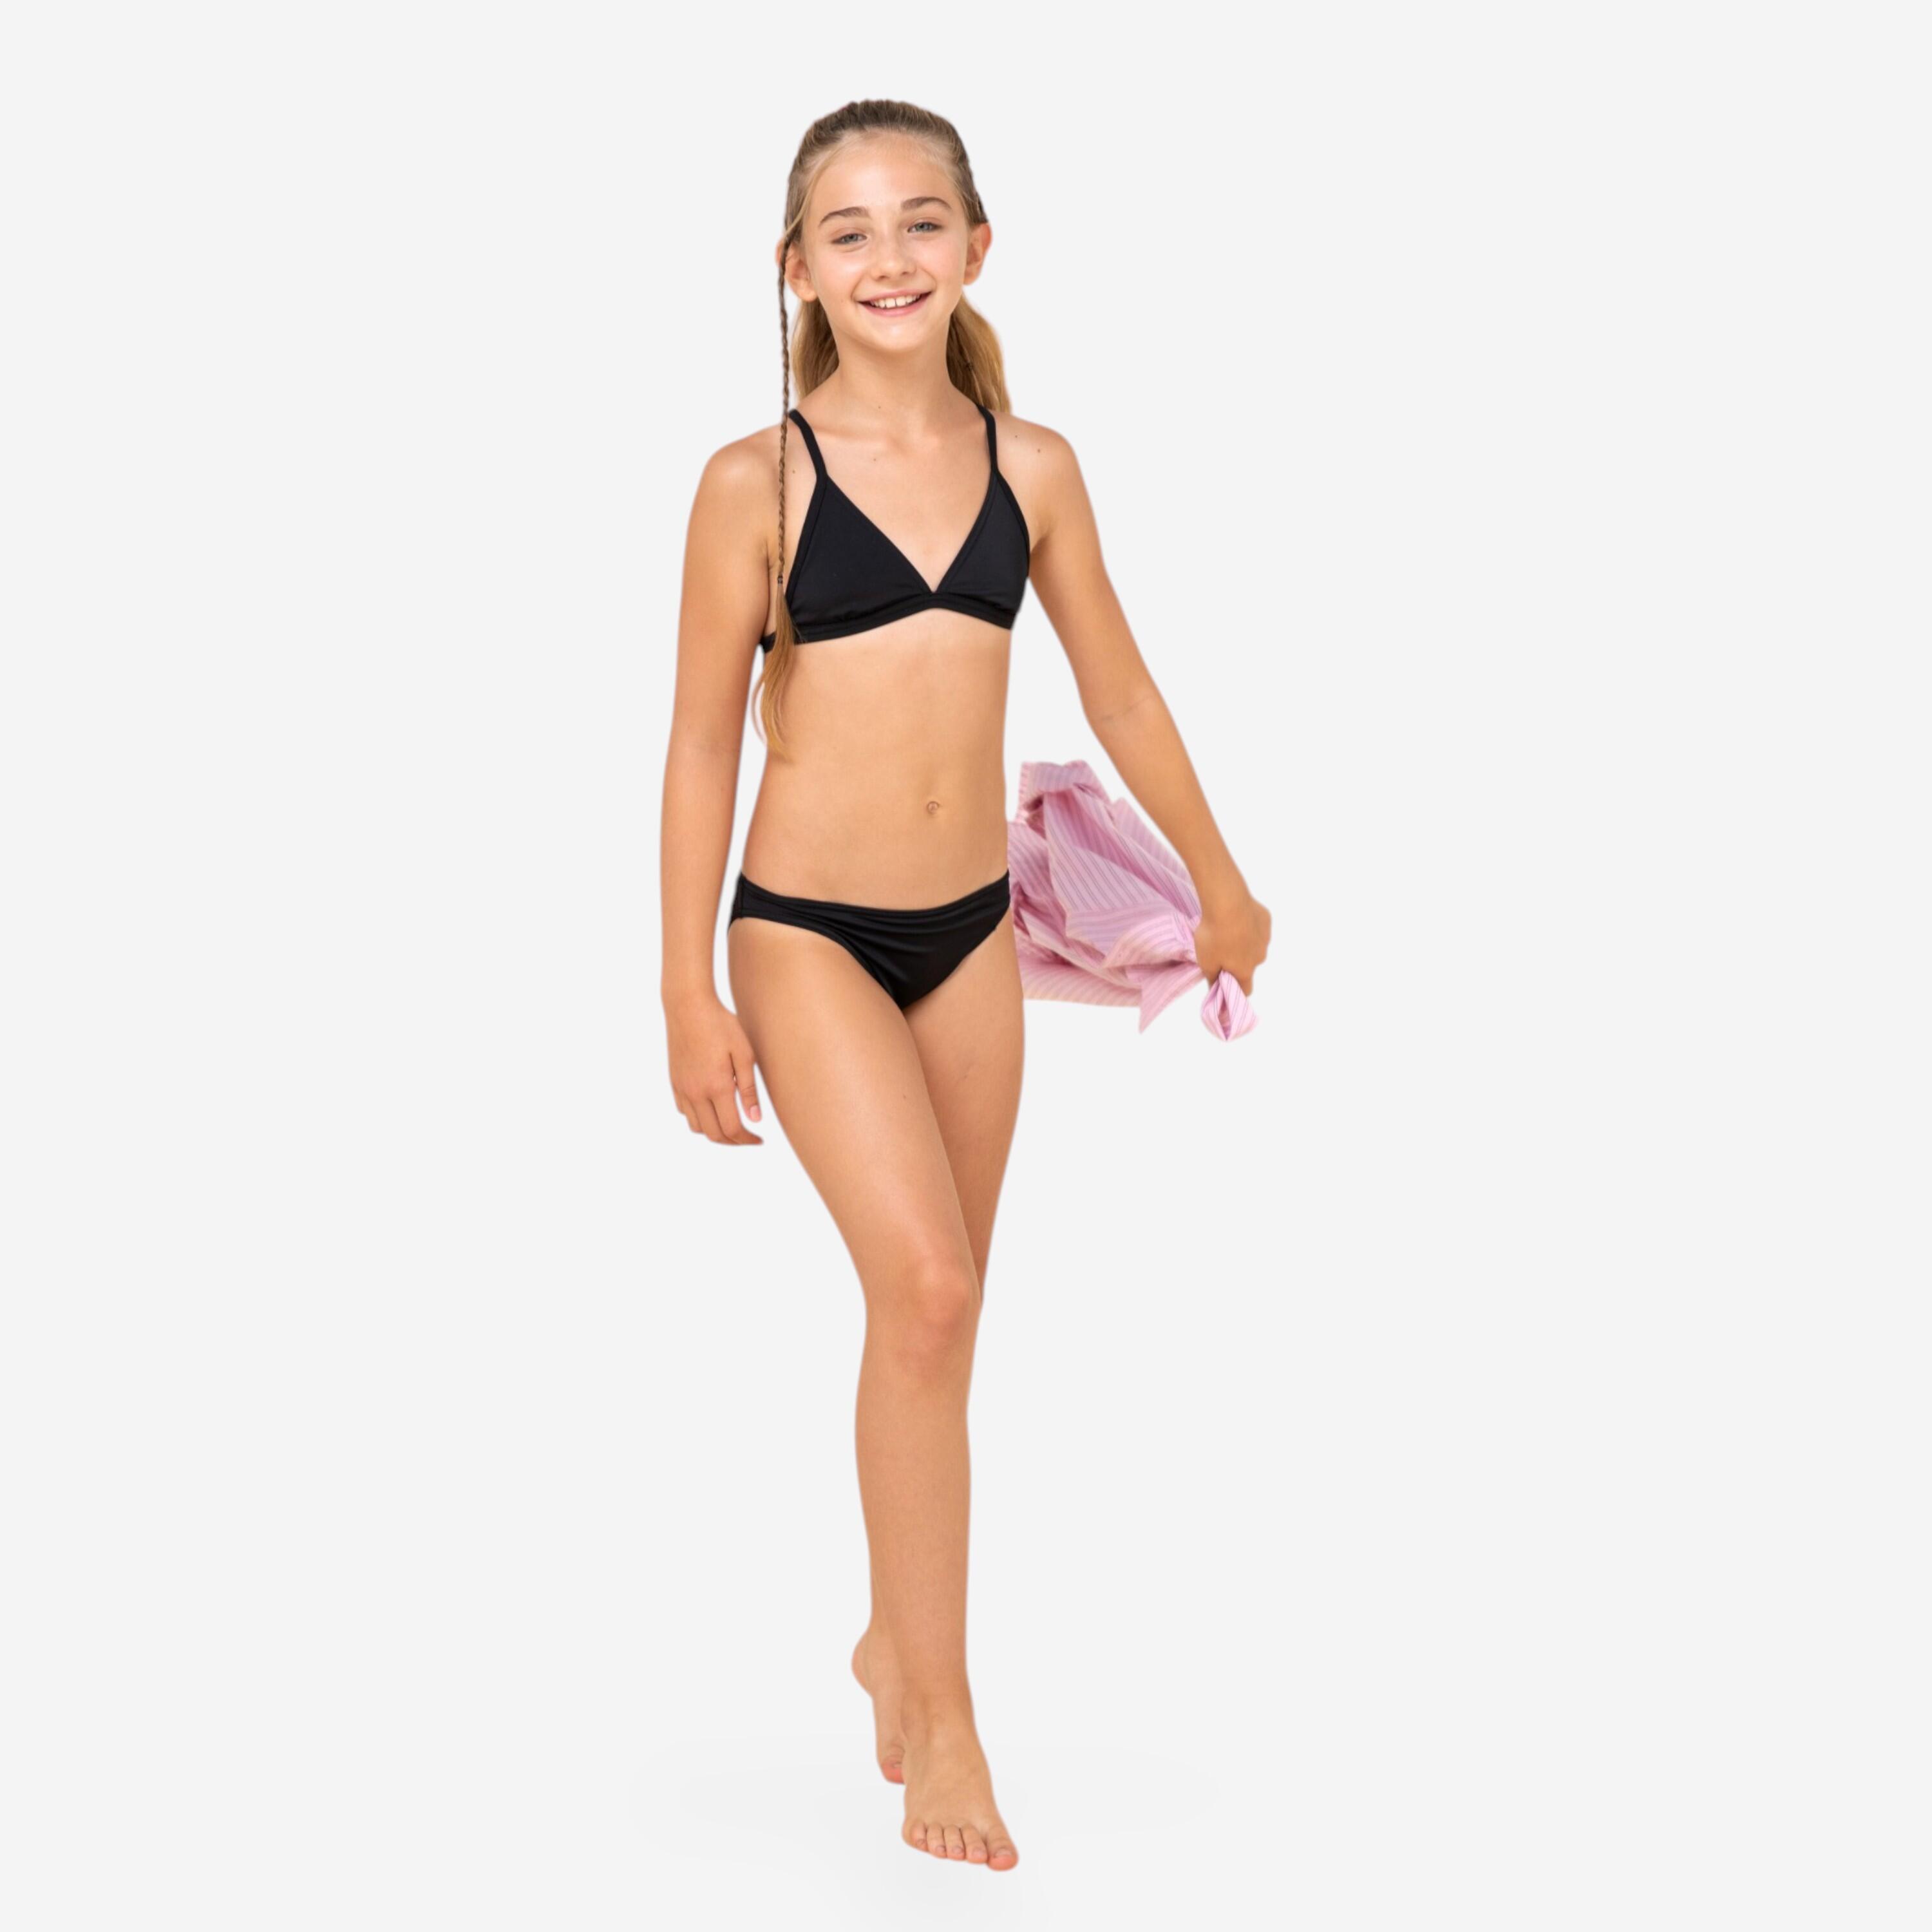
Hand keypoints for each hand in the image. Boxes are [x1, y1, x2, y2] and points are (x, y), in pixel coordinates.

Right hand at [665, 992, 764, 1145]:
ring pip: (696, 1127)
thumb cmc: (721, 1025)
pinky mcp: (674, 1081)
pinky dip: (699, 1118)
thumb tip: (755, 1119)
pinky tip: (711, 1108)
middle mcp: (696, 1093)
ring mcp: (682, 1088)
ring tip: (731, 1125)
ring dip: (714, 1132)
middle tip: (748, 1138)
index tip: (759, 1140)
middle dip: (732, 1142)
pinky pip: (685, 1112)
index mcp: (717, 1087)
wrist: (687, 1006)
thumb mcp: (744, 1053)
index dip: (747, 1140)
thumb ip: (748, 1089)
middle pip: (713, 1134)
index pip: (732, 1129)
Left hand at [1192, 889, 1270, 995]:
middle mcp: (1259, 957)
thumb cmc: (1215, 936)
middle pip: (1248, 965)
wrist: (1228, 902)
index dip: (1235, 990)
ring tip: (1226, 929)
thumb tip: (1216, 989)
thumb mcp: (1206, 962)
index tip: (1224, 983)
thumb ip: (1212, 979)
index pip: (1245, 990)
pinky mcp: (1266, 920)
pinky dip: (1248, 925)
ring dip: (1243, 943)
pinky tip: (1236, 916)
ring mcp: (1265, 938)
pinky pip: (1257, 927)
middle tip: (1218, 948)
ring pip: (1254, 946)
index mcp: (1245, 970)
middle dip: (1236, 961)